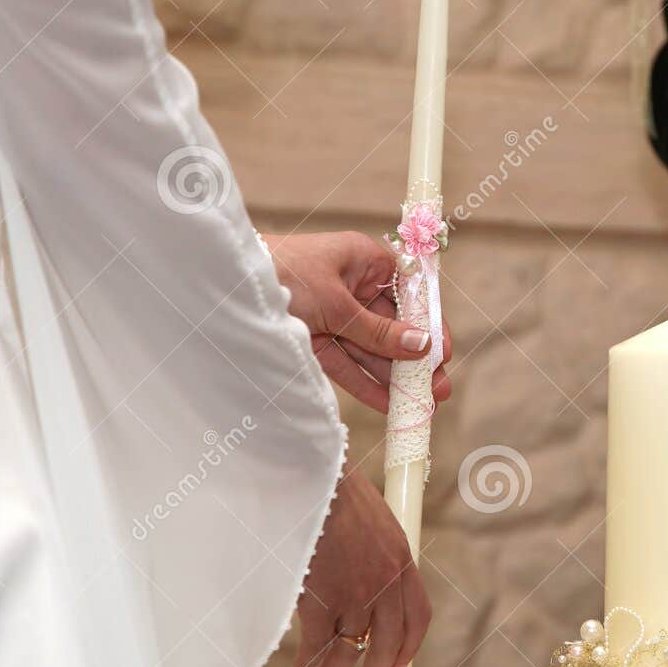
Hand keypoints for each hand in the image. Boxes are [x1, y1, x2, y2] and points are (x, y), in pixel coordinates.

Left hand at [262, 231, 451, 412]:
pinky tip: (388, 404)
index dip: (428, 325)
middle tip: (438, 390)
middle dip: (414, 361)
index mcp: (365, 261)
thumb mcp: (337, 303)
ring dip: (394, 378)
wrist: (225, 284)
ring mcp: (334, 315)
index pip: (409, 294)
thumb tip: (421, 346)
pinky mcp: (315, 339)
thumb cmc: (282, 272)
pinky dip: (365, 384)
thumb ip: (379, 332)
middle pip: (393, 328)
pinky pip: (347, 364)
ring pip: (372, 350)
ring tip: (419, 405)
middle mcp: (353, 287)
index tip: (443, 353)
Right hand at [294, 471, 431, 666]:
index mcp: (402, 560)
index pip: (418, 615)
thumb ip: (378, 553)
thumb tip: (368, 579)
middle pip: (389, 641)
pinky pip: (318, 643)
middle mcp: (386, 582)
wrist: (312, 479)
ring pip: (351, 647)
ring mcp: (356, 593)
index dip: (410, 646)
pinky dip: (309, 659)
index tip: (399, 664)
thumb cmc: (336, 493)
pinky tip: (303, 666)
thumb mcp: (375, 521)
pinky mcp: (323, 599)